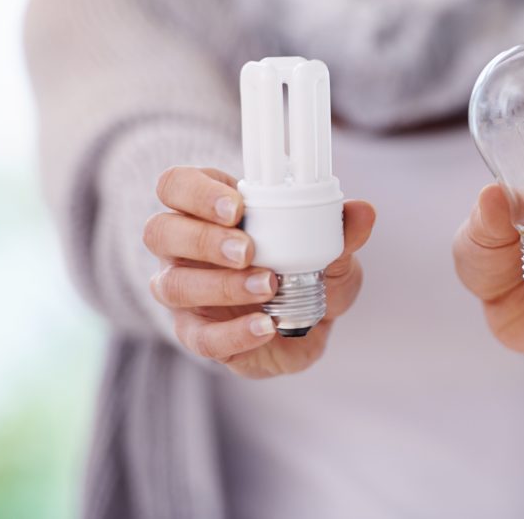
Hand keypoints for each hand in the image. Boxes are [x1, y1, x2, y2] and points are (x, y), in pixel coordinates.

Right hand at [143, 166, 374, 377]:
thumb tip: (362, 211)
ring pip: (172, 285)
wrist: (307, 324)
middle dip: (203, 239)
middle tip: (248, 249)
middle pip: (160, 231)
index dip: (196, 192)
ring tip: (267, 286)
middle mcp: (183, 248)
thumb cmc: (307, 269)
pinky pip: (199, 337)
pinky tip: (265, 326)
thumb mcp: (331, 249)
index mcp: (208, 209)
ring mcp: (184, 291)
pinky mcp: (196, 333)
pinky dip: (233, 332)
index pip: (175, 185)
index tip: (236, 205)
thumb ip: (342, 231)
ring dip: (220, 285)